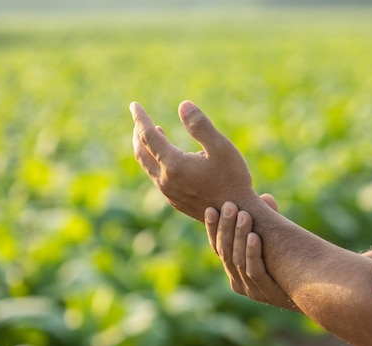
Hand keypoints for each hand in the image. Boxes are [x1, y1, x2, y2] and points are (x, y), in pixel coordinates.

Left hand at [131, 101, 256, 220]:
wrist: (237, 214)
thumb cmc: (233, 178)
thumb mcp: (221, 147)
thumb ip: (200, 125)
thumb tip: (183, 105)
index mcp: (174, 165)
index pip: (148, 136)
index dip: (140, 119)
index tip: (134, 105)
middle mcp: (166, 181)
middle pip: (141, 153)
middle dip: (138, 134)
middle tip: (139, 119)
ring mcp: (169, 193)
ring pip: (148, 167)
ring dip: (146, 149)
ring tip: (155, 134)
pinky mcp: (175, 201)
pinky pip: (157, 178)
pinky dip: (155, 162)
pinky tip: (168, 159)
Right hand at [205, 195, 299, 311]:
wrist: (324, 288)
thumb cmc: (298, 259)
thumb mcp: (280, 238)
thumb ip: (270, 220)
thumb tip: (265, 196)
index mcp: (237, 269)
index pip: (218, 248)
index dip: (213, 229)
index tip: (211, 209)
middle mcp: (241, 283)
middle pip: (226, 254)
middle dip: (226, 228)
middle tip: (229, 206)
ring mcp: (254, 291)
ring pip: (238, 262)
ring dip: (239, 236)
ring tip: (243, 215)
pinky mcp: (269, 294)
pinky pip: (255, 271)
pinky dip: (253, 253)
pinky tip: (255, 236)